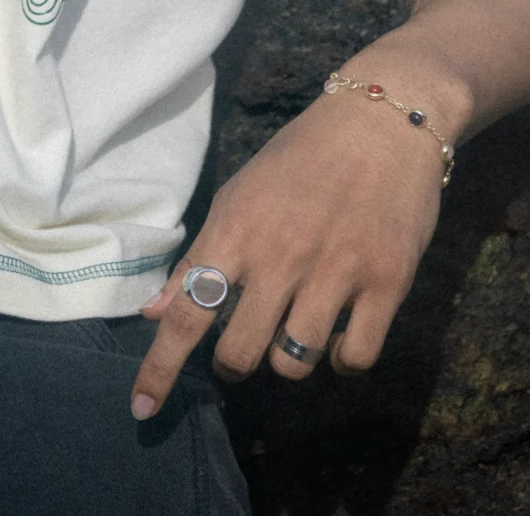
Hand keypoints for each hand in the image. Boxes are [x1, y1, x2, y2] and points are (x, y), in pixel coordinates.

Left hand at [128, 71, 449, 419]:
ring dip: (287, 360)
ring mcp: (337, 270)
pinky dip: (340, 361)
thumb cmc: (302, 157)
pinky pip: (354, 358)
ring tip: (294, 329)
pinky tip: (338, 336)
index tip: (142, 409)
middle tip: (245, 343)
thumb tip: (154, 312)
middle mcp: (282, 254)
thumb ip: (200, 258)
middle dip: (235, 363)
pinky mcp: (387, 281)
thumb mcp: (239, 194)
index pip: (187, 313)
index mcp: (238, 228)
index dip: (161, 368)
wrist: (382, 120)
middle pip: (240, 354)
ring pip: (294, 363)